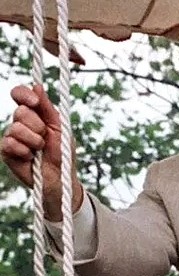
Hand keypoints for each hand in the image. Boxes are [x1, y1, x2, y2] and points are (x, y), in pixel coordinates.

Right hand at [1, 84, 82, 220]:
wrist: (60, 177)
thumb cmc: (62, 153)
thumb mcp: (60, 128)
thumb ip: (48, 108)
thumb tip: (37, 86)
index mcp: (34, 114)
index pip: (19, 95)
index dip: (23, 95)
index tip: (35, 103)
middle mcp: (20, 122)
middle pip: (20, 112)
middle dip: (38, 126)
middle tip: (45, 138)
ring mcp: (11, 136)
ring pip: (15, 128)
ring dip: (34, 140)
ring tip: (40, 150)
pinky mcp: (6, 151)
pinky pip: (9, 143)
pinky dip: (24, 151)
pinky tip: (30, 157)